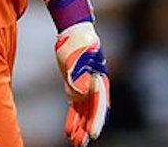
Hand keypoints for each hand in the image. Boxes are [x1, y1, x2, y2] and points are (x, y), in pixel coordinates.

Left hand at [54, 21, 109, 146]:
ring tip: (75, 143)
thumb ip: (79, 74)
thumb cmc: (78, 42)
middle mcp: (95, 88)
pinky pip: (75, 108)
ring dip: (79, 128)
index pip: (100, 105)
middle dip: (87, 129)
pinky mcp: (75, 87)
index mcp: (100, 80)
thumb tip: (80, 95)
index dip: (96, 120)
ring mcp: (85, 89)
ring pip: (84, 113)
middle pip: (93, 113)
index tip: (93, 134)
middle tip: (81, 144)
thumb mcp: (77, 56)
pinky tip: (68, 131)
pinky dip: (72, 119)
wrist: (75, 33)